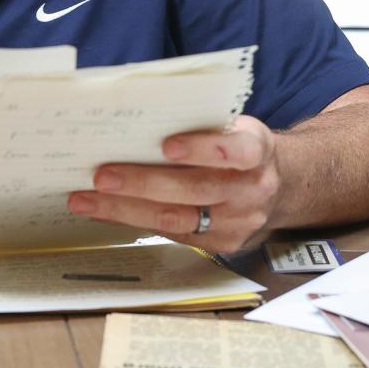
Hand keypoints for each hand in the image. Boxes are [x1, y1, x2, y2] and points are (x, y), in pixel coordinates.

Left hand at [66, 116, 282, 254]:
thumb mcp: (233, 128)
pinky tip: (105, 212)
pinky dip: (133, 221)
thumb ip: (200, 126)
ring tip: (87, 199)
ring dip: (126, 209)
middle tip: (101, 176)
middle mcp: (253, 189)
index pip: (236, 150)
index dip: (202, 148)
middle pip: (195, 189)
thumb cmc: (239, 148)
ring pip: (178, 218)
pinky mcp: (222, 245)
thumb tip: (133, 122)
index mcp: (257, 149)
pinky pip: (173, 234)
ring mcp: (239, 222)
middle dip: (143, 183)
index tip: (166, 145)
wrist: (281, 187)